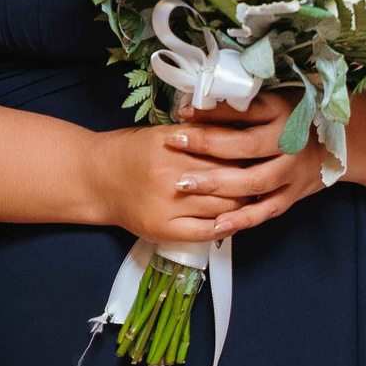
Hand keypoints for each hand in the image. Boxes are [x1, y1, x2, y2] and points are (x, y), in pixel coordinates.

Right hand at [84, 91, 315, 242]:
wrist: (95, 177)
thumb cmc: (131, 150)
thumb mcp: (163, 134)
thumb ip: (199, 136)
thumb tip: (243, 138)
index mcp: (172, 145)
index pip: (223, 150)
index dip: (248, 153)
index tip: (264, 154)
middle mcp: (170, 175)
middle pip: (228, 179)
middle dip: (252, 180)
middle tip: (270, 177)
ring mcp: (167, 205)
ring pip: (222, 206)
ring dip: (243, 204)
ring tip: (257, 198)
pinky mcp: (163, 228)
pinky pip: (205, 231)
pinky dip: (225, 226)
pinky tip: (236, 220)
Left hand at [175, 92, 328, 235]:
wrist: (338, 146)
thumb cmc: (296, 119)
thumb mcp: (274, 102)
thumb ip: (241, 106)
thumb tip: (196, 107)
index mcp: (283, 114)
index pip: (244, 111)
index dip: (212, 112)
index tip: (182, 113)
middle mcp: (289, 143)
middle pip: (246, 146)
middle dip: (207, 145)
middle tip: (175, 143)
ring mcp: (292, 173)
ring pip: (254, 181)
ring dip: (218, 184)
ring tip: (184, 184)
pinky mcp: (292, 196)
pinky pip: (265, 211)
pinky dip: (241, 219)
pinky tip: (216, 224)